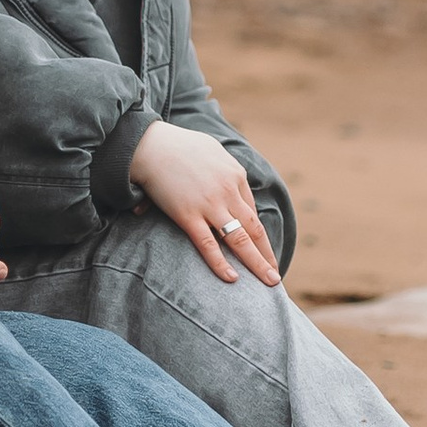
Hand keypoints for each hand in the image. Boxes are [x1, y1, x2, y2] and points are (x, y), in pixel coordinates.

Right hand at [127, 121, 280, 287]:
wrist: (150, 144)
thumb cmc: (179, 145)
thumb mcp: (212, 150)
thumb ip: (224, 169)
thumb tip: (228, 184)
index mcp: (236, 175)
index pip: (251, 211)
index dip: (258, 235)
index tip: (261, 251)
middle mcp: (228, 191)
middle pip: (254, 229)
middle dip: (267, 254)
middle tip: (276, 275)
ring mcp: (209, 204)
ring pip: (239, 240)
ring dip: (257, 263)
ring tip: (269, 281)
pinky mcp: (188, 215)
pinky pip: (208, 245)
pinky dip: (221, 264)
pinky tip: (232, 278)